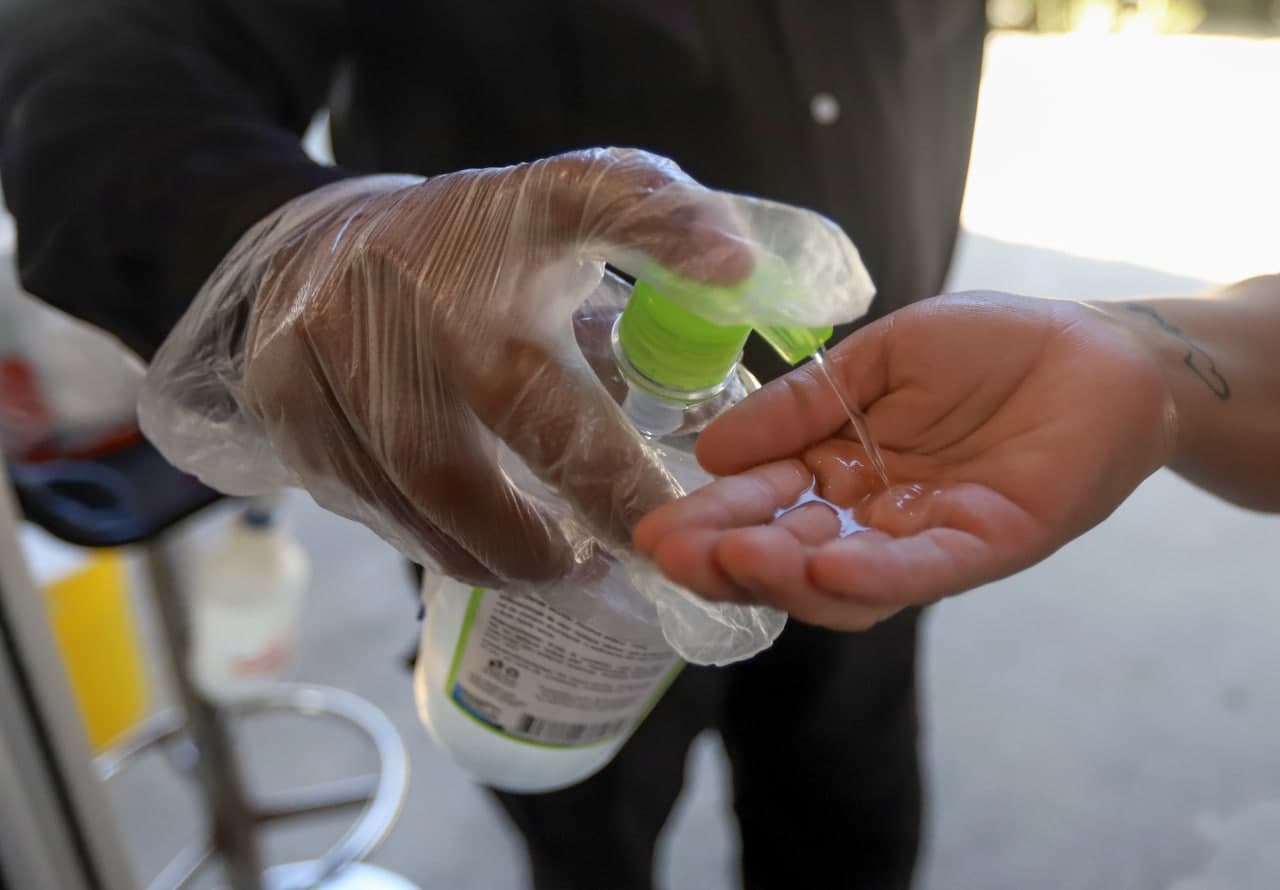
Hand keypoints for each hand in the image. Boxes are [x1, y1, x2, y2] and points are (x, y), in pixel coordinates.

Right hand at [141, 149, 751, 585]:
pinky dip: (428, 534)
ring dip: (486, 550)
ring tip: (545, 559)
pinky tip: (469, 530)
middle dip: (540, 542)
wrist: (328, 236)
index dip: (617, 470)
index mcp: (491, 253)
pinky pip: (365, 505)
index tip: (675, 524)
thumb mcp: (570, 201)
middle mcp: (397, 311)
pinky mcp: (284, 408)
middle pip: (462, 470)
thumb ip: (659, 222)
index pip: (564, 368)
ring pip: (410, 504)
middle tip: (598, 565)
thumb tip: (741, 271)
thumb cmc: (478, 238)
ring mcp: (326, 362)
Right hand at [634, 292, 1177, 628]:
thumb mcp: (874, 360)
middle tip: (674, 555)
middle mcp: (873, 517)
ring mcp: (926, 538)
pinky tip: (825, 564)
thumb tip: (710, 447)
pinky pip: (923, 570)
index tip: (657, 528)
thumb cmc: (989, 347)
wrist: (1095, 349)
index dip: (712, 519)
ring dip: (786, 575)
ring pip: (844, 580)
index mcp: (838, 470)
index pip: (763, 505)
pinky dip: (875, 572)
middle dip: (729, 559)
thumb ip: (800, 404)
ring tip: (736, 558)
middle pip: (790, 555)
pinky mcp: (987, 545)